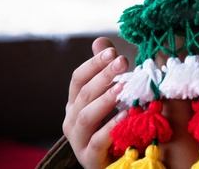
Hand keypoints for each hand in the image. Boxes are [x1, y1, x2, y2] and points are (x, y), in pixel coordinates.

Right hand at [63, 37, 128, 168]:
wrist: (113, 161)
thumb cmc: (112, 123)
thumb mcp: (109, 95)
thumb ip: (104, 69)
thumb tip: (100, 41)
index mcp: (76, 103)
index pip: (78, 79)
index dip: (94, 63)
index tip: (113, 51)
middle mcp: (72, 120)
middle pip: (84, 94)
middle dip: (103, 76)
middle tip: (123, 61)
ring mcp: (78, 140)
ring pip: (85, 117)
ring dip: (104, 100)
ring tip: (123, 88)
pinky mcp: (89, 158)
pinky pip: (97, 141)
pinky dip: (110, 127)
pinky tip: (126, 115)